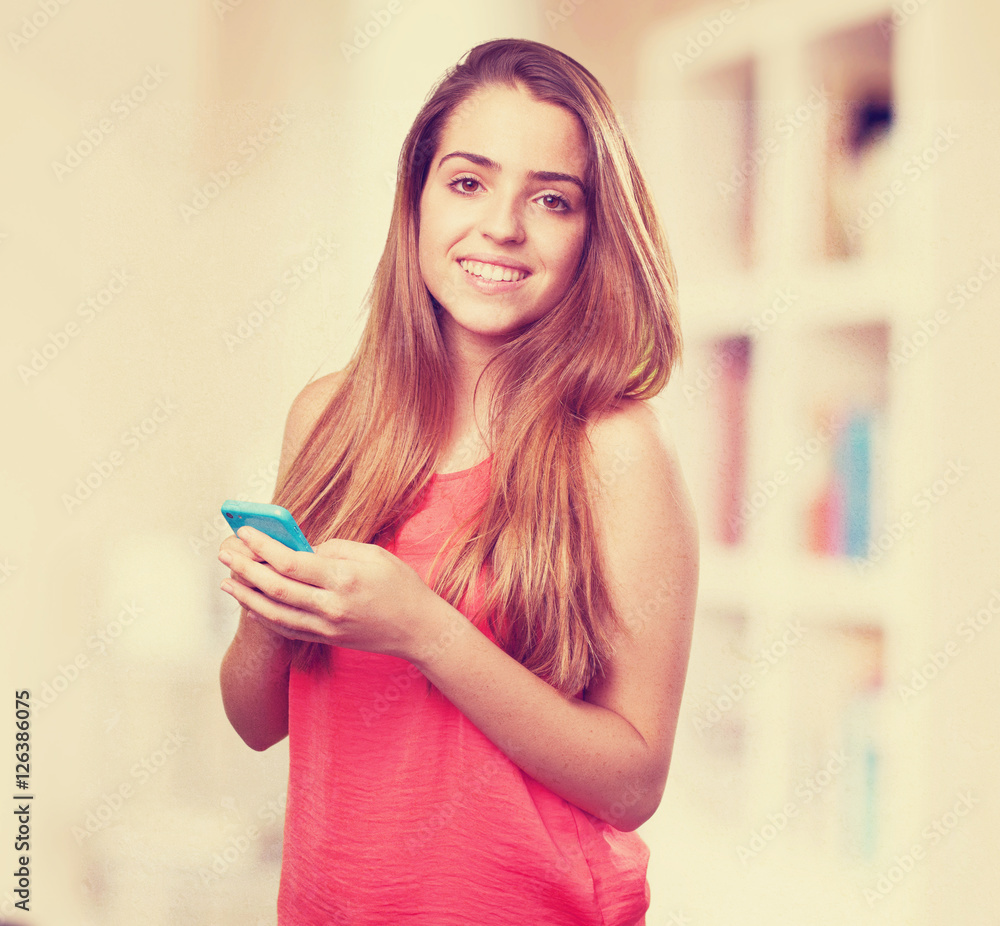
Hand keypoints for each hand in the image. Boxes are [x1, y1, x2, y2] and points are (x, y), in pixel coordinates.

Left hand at [218, 526, 440, 660]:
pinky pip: (286, 628)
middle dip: (245, 569)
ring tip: (226, 581)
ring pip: (274, 612)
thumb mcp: (373, 554)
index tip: (245, 532)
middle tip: (226, 553)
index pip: (291, 562)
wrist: (419, 629)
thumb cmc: (400, 585)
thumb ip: (334, 548)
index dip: (263, 546)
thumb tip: (302, 548)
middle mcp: (332, 606)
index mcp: (344, 578)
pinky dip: (264, 615)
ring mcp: (327, 627)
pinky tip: (250, 603)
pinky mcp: (327, 639)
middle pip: (275, 588)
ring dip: (246, 595)